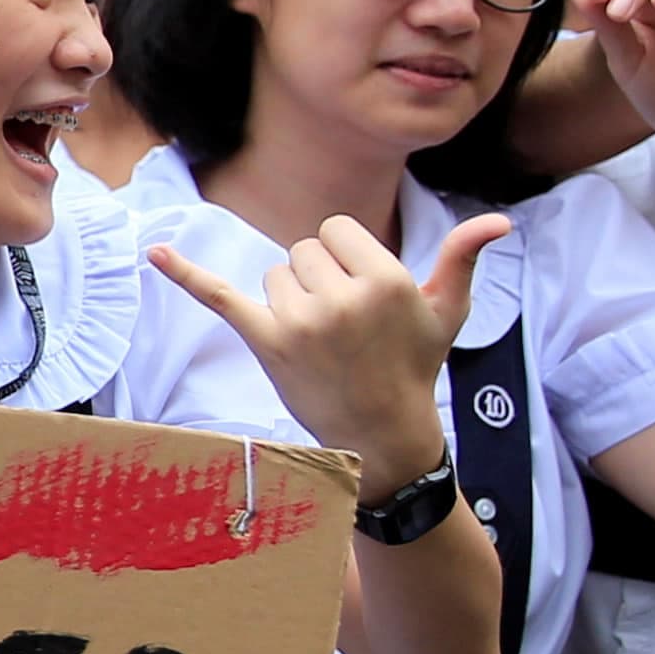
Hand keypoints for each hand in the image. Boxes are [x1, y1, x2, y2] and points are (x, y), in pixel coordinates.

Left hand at [149, 211, 509, 496]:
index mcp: (385, 279)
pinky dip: (185, 273)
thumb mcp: (447, 312)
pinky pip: (220, 295)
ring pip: (275, 274)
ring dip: (291, 298)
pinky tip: (153, 251)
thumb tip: (500, 220)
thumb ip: (464, 259)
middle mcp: (341, 296)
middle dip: (319, 279)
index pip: (335, 231)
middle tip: (344, 326)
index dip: (346, 258)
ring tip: (321, 339)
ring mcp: (301, 320)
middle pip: (303, 250)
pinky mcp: (266, 341)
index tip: (362, 294)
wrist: (383, 433)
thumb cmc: (414, 365)